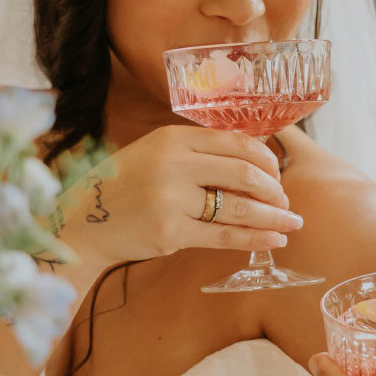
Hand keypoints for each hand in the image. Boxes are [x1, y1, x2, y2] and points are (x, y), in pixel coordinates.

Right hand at [54, 125, 300, 267]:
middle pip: (243, 173)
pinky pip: (224, 236)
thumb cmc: (126, 187)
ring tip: (292, 222)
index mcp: (173, 138)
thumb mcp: (157, 154)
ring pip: (239, 208)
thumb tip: (255, 159)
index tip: (277, 172)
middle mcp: (174, 164)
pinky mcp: (171, 233)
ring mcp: (172, 200)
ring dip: (273, 216)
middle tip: (286, 200)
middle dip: (273, 189)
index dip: (266, 158)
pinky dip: (255, 237)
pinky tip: (275, 237)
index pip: (235, 142)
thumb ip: (198, 152)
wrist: (83, 222)